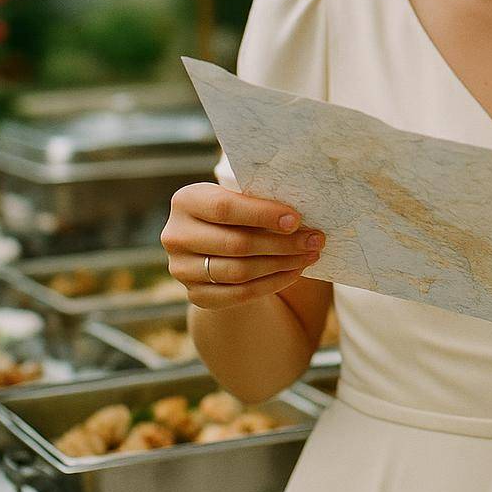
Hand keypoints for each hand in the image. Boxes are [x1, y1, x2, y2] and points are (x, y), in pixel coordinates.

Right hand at [162, 182, 323, 309]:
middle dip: (282, 244)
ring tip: (310, 255)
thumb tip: (300, 217)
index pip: (225, 208)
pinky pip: (239, 294)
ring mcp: (181, 269)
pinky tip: (295, 272)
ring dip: (281, 264)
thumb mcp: (240, 197)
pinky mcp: (194, 294)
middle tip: (315, 240)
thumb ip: (260, 201)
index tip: (297, 219)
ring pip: (239, 271)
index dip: (263, 214)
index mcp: (185, 202)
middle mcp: (176, 236)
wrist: (216, 245)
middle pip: (236, 244)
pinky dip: (272, 284)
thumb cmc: (237, 213)